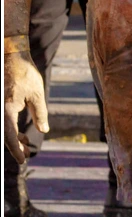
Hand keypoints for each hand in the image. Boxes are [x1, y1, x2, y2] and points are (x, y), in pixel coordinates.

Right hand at [4, 48, 47, 163]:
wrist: (10, 57)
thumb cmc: (24, 74)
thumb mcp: (37, 94)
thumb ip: (40, 113)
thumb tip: (43, 131)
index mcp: (6, 108)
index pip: (8, 135)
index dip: (15, 149)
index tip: (22, 160)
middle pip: (4, 134)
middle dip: (14, 146)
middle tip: (26, 155)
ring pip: (3, 129)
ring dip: (12, 138)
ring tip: (26, 146)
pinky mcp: (0, 105)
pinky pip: (4, 122)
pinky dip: (10, 130)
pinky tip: (20, 136)